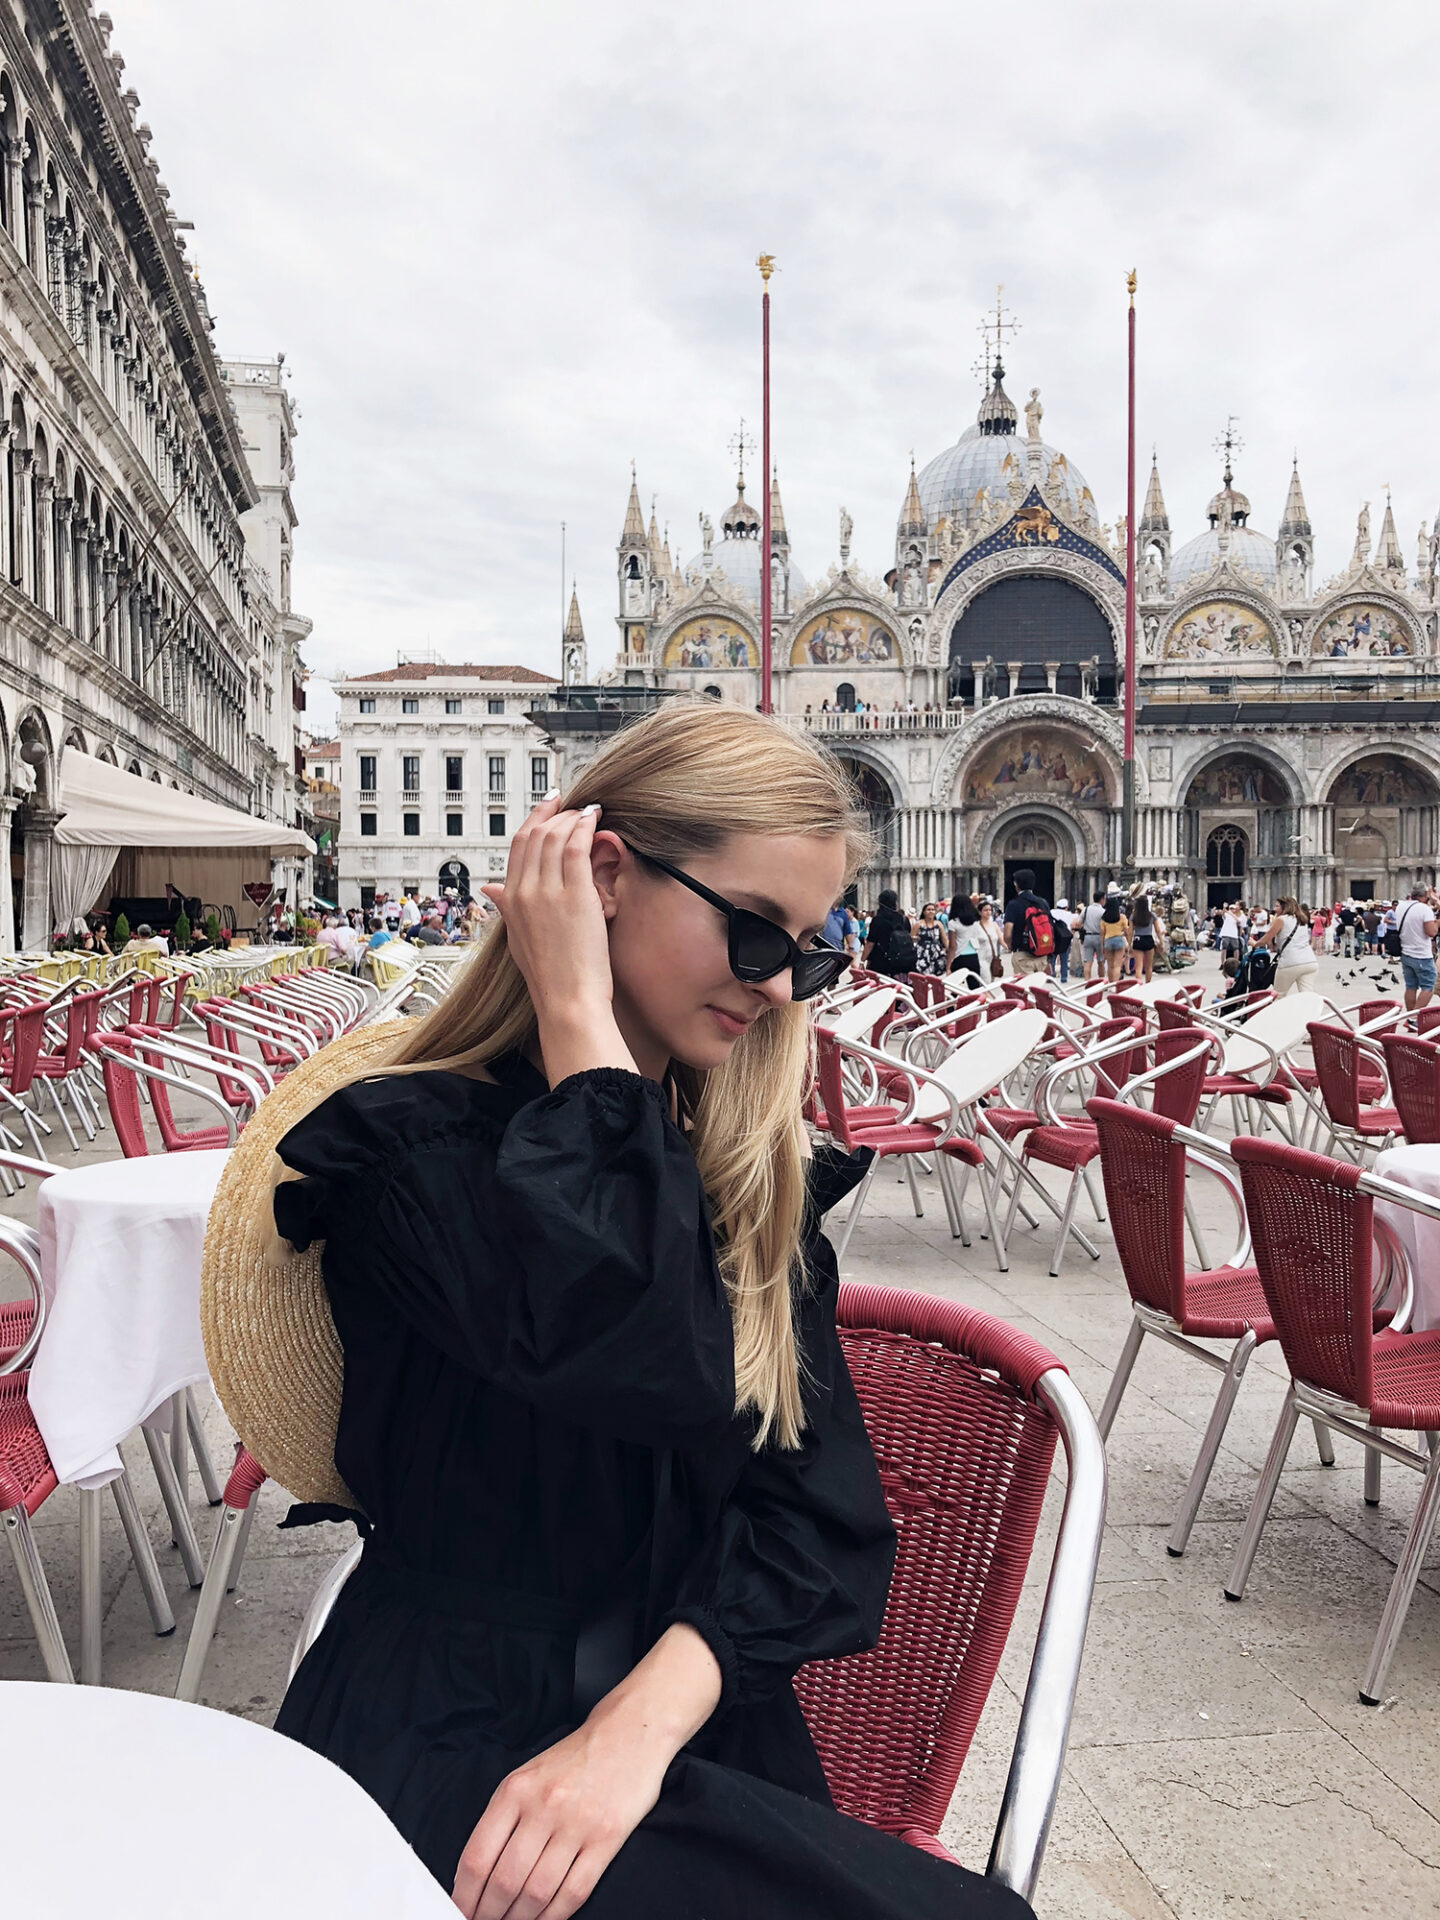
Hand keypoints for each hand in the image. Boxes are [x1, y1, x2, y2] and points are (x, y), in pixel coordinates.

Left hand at [451, 1713, 666, 1919]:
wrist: (628, 1732)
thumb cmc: (575, 1759)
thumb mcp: (527, 1776)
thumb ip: (503, 1820)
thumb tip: (477, 1875)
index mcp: (515, 1790)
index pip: (477, 1857)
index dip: (464, 1895)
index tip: (462, 1912)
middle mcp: (543, 1806)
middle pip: (504, 1881)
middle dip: (489, 1914)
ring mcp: (577, 1823)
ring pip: (536, 1892)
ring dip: (520, 1919)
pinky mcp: (606, 1838)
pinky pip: (574, 1891)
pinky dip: (555, 1916)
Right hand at [480, 798, 636, 1081]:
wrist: (566, 1001)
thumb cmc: (549, 978)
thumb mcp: (516, 940)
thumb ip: (506, 910)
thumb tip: (490, 891)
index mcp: (509, 901)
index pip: (517, 847)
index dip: (533, 821)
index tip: (547, 808)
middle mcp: (523, 891)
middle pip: (534, 835)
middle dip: (553, 813)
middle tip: (570, 802)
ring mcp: (547, 891)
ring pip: (555, 837)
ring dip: (572, 818)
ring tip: (588, 811)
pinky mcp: (574, 894)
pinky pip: (577, 847)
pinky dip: (586, 827)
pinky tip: (596, 820)